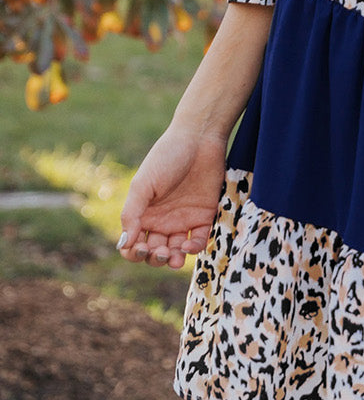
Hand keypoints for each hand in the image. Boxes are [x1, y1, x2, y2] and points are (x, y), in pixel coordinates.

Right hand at [117, 127, 227, 269]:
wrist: (199, 139)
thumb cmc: (166, 157)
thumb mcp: (143, 184)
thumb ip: (131, 214)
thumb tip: (122, 244)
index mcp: (142, 214)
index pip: (132, 245)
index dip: (133, 253)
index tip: (140, 248)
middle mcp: (161, 221)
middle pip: (153, 253)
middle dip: (154, 259)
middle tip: (160, 252)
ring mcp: (183, 220)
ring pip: (175, 252)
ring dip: (172, 260)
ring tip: (174, 257)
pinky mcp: (204, 217)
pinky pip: (198, 242)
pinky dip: (193, 249)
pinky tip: (188, 245)